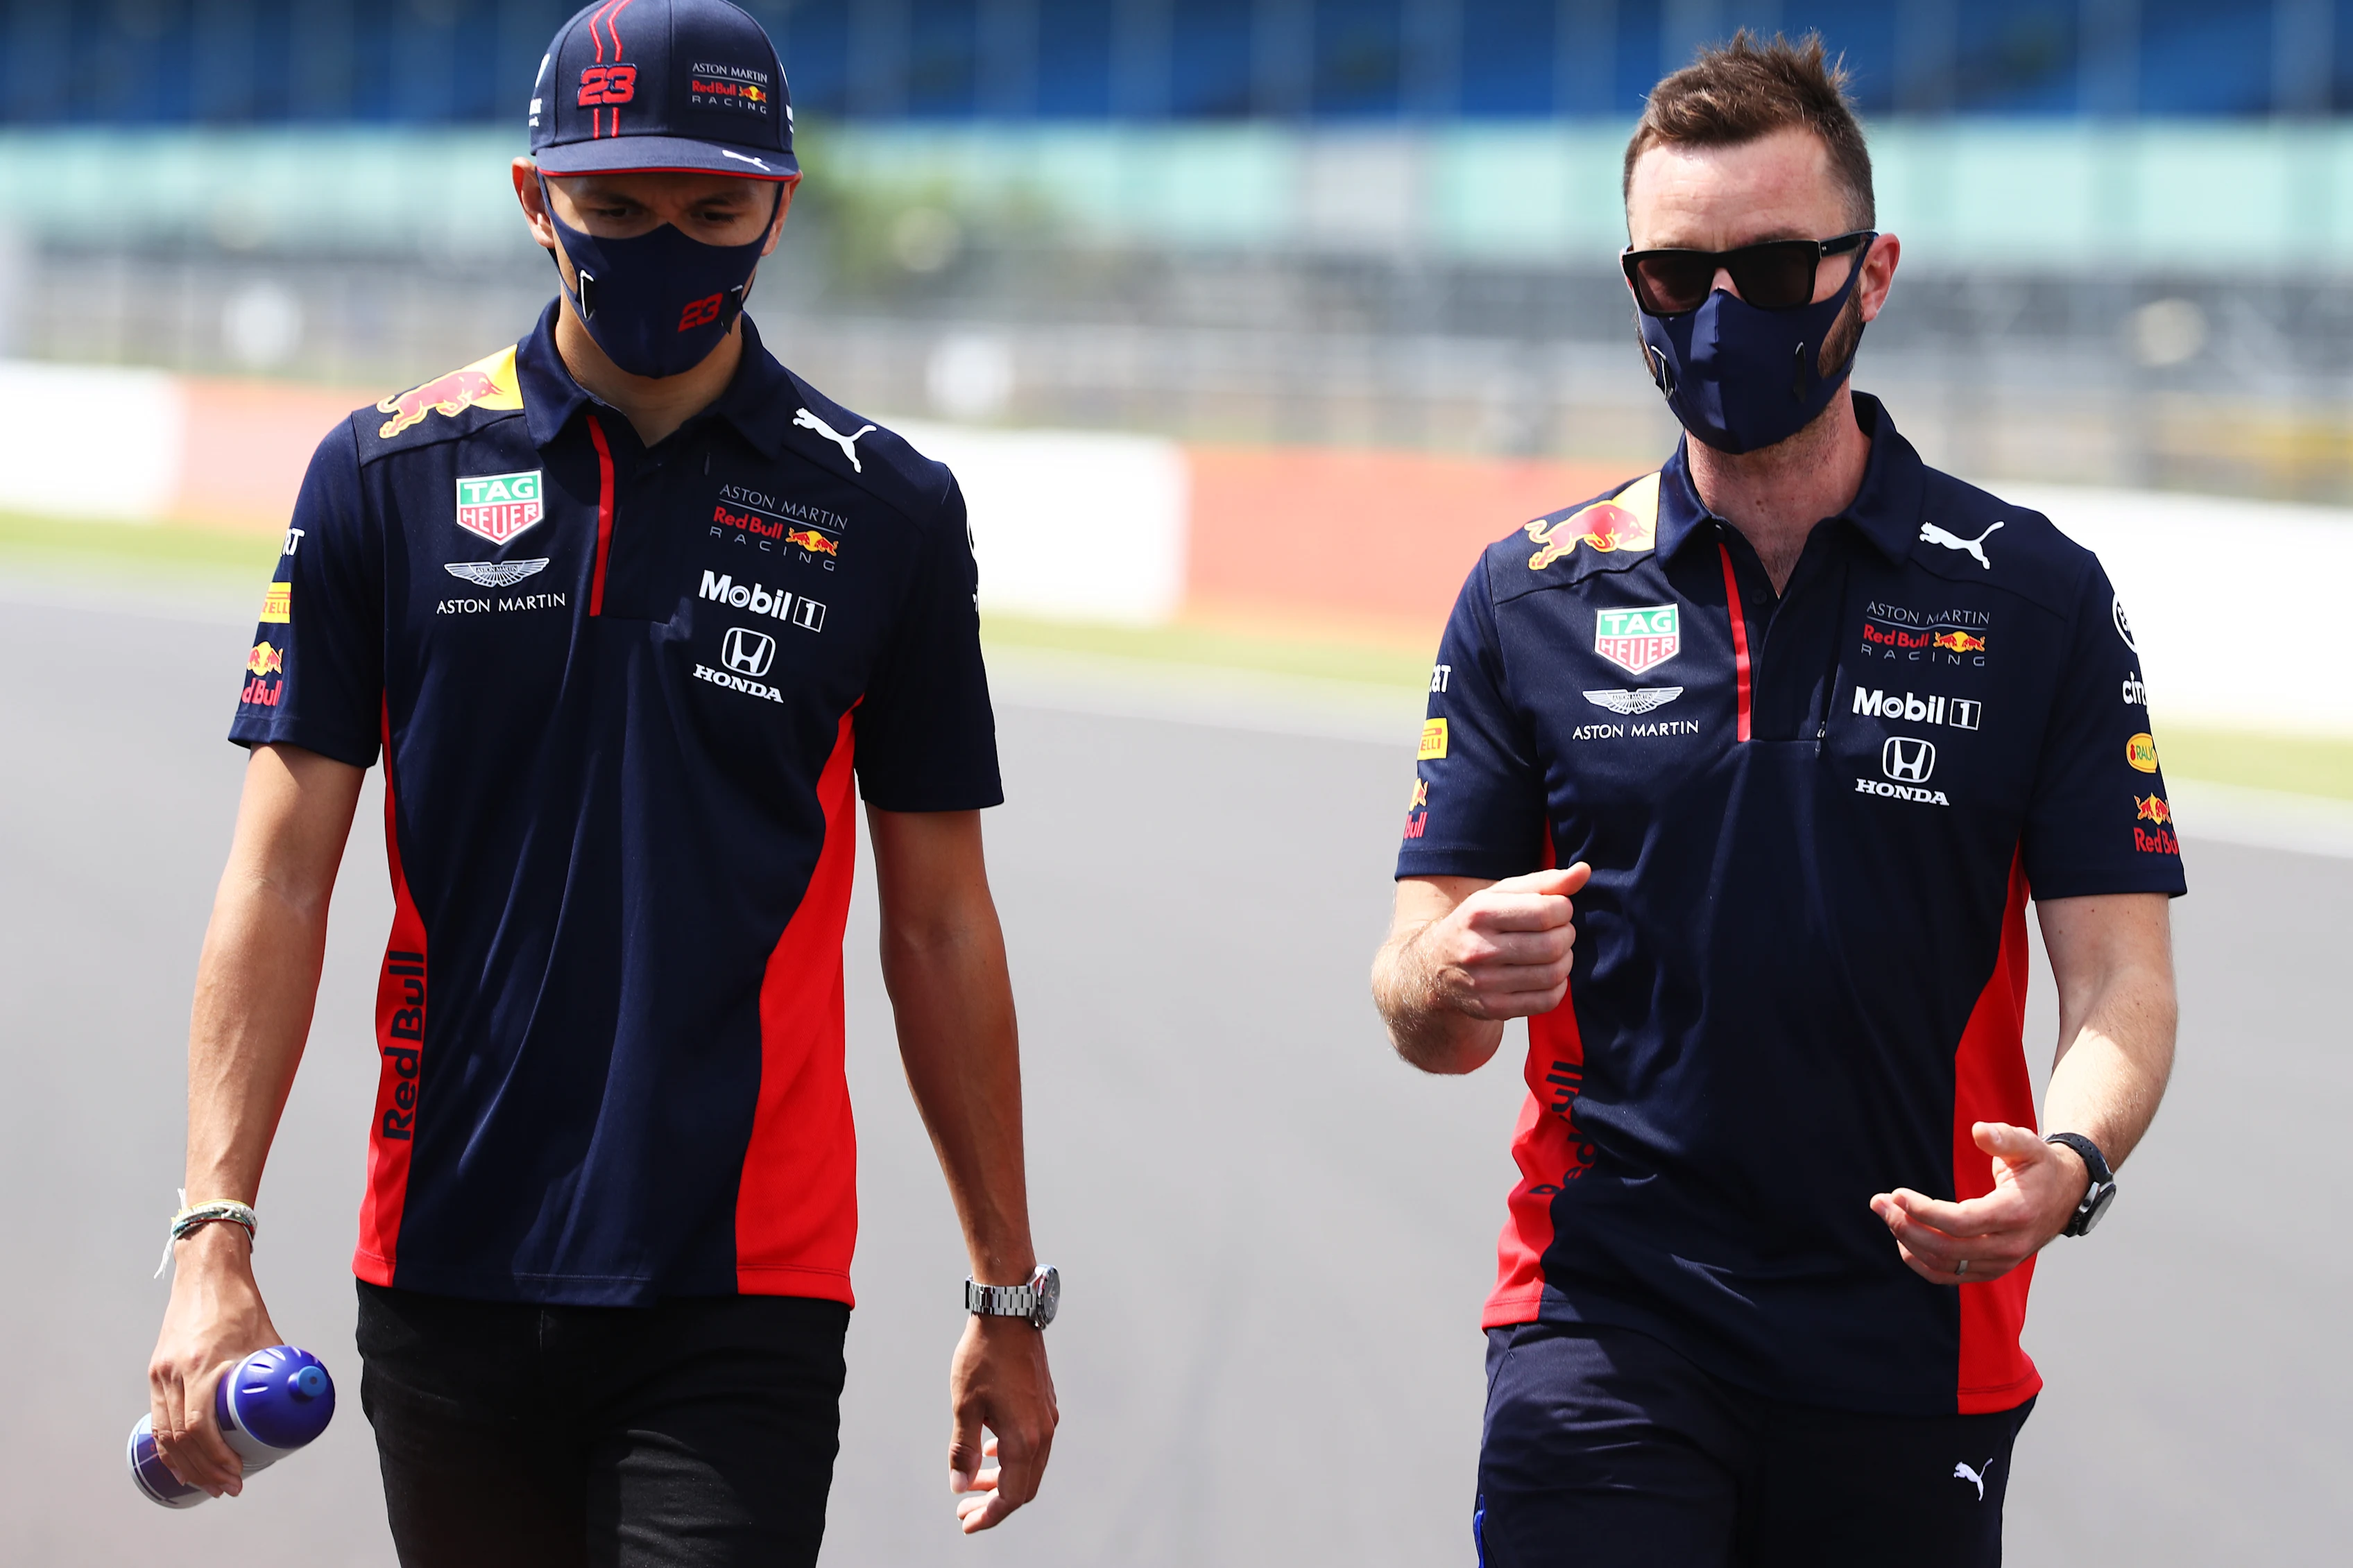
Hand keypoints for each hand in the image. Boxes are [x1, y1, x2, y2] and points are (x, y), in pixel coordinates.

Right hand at [146, 1222, 280, 1495]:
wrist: (206, 1272)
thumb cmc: (238, 1301)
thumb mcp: (265, 1335)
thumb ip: (278, 1364)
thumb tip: (299, 1394)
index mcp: (201, 1365)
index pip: (200, 1426)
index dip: (216, 1458)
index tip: (236, 1475)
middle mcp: (174, 1372)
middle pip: (180, 1438)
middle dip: (203, 1470)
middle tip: (229, 1487)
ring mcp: (161, 1373)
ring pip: (164, 1433)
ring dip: (185, 1465)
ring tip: (208, 1483)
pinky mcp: (157, 1371)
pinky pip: (157, 1418)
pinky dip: (167, 1446)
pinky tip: (180, 1464)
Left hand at [947, 1314, 1056, 1532]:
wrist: (1009, 1314)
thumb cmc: (983, 1357)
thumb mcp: (964, 1406)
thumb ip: (963, 1451)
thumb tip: (960, 1486)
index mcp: (1023, 1439)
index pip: (1010, 1496)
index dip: (988, 1516)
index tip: (965, 1521)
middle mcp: (1043, 1433)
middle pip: (1023, 1487)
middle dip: (994, 1503)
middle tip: (964, 1507)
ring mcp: (1047, 1417)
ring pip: (1030, 1466)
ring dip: (1003, 1480)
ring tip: (973, 1480)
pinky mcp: (1045, 1403)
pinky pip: (1034, 1445)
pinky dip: (1012, 1458)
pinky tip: (991, 1448)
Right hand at [1419, 864, 1591, 1020]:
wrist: (1433, 968)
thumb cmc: (1476, 925)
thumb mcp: (1500, 895)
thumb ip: (1544, 882)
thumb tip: (1584, 871)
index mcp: (1479, 913)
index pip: (1546, 912)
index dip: (1563, 909)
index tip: (1556, 910)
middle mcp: (1478, 949)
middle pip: (1553, 945)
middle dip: (1566, 935)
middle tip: (1557, 932)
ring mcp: (1485, 983)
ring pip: (1553, 974)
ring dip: (1565, 960)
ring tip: (1553, 952)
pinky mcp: (1493, 1008)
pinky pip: (1547, 1000)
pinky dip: (1558, 987)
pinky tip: (1546, 975)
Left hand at [1870, 1123, 2089, 1284]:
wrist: (2065, 1195)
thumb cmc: (2040, 1166)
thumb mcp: (2029, 1145)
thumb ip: (2005, 1137)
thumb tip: (1979, 1131)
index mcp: (2016, 1214)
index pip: (1962, 1223)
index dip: (1925, 1211)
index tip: (1897, 1194)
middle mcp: (2010, 1246)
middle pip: (1947, 1247)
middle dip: (1907, 1226)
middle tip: (1879, 1203)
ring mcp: (2001, 1262)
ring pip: (1945, 1265)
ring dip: (1908, 1242)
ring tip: (1885, 1214)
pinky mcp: (1991, 1270)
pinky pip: (1950, 1276)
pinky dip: (1921, 1263)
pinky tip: (1902, 1240)